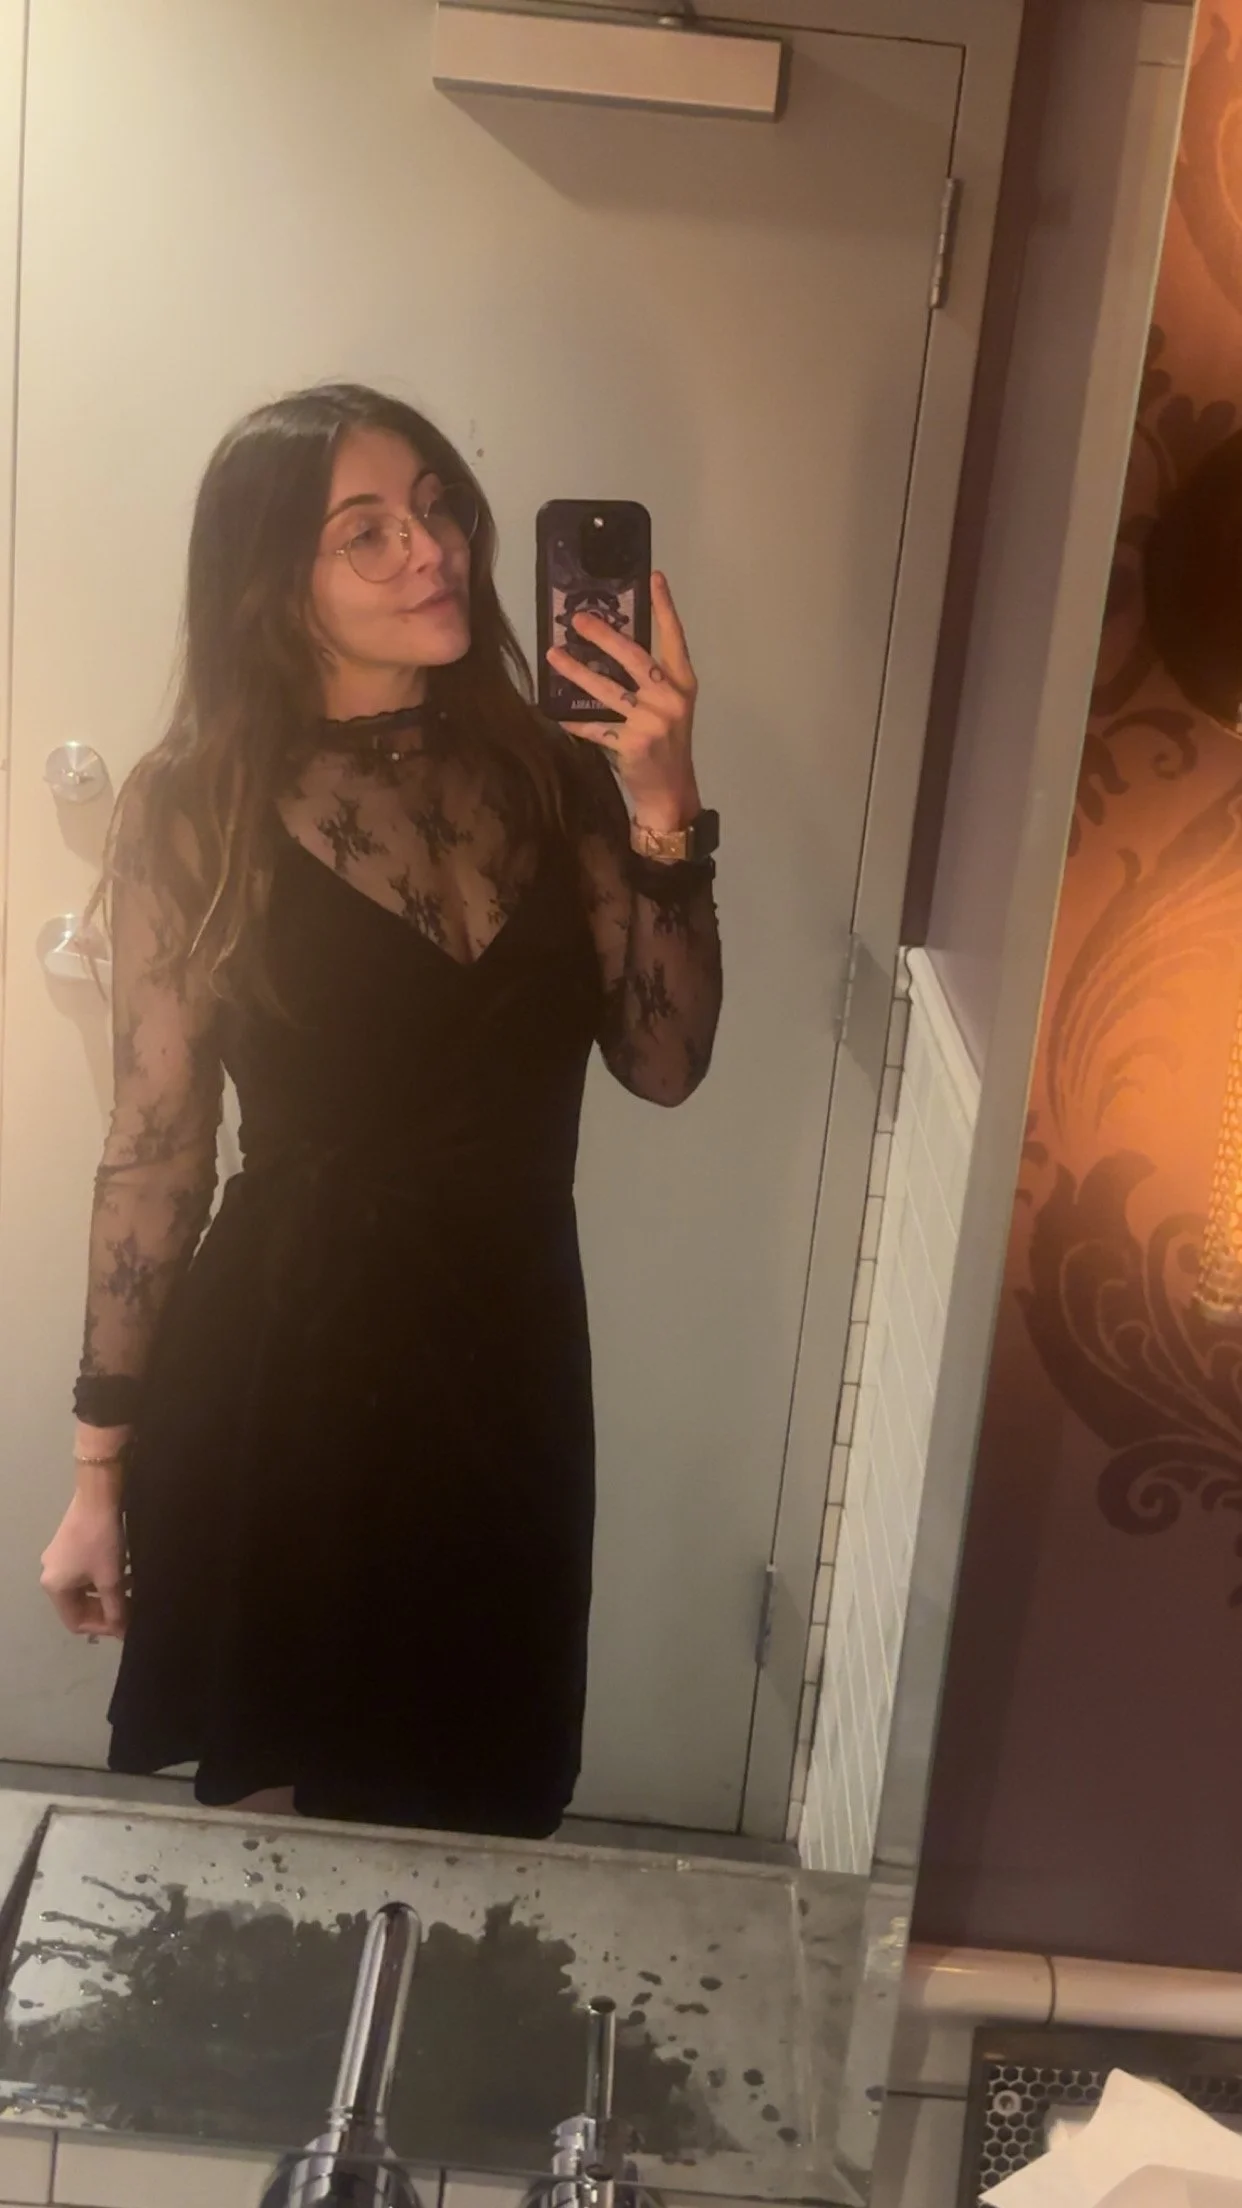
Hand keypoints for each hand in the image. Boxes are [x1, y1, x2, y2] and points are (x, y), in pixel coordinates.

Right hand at [41, 1477, 128, 1639]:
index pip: (75, 1622)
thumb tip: (122, 1632)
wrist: (97, 1496)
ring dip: (106, 1593)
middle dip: (105, 1609)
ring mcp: (57, 1559)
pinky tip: (124, 1573)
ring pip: (83, 1588)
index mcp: (54, 1587)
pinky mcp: (67, 1546)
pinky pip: (84, 1572)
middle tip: (130, 1608)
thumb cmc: (102, 1541)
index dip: (101, 1627)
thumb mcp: (111, 1579)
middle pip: (78, 1605)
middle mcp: (50, 1574)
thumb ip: (116, 1609)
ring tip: (131, 1592)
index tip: (124, 1624)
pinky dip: (102, 1577)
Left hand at [546, 571, 700, 832]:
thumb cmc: (668, 743)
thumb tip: (612, 645)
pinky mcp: (632, 742)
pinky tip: (553, 712)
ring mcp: (652, 720)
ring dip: (576, 672)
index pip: (675, 638)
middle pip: (633, 657)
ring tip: (554, 655)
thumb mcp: (670, 706)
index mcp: (684, 683)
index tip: (655, 577)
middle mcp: (671, 698)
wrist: (670, 790)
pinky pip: (594, 726)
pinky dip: (573, 720)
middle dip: (604, 635)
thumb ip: (651, 679)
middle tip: (578, 619)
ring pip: (607, 689)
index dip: (665, 607)